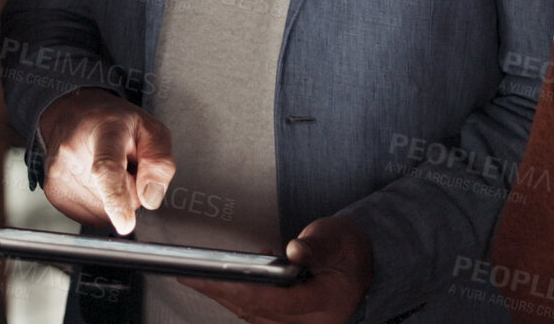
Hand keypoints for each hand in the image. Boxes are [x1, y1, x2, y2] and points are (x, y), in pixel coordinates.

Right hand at [36, 86, 173, 233]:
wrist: (73, 114)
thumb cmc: (114, 122)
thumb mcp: (151, 129)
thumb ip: (159, 162)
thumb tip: (150, 199)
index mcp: (104, 131)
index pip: (108, 168)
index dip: (117, 199)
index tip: (124, 224)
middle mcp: (73, 151)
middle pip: (116, 196)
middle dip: (129, 187)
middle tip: (123, 162)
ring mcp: (59, 174)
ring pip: (104, 211)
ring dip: (113, 196)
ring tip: (106, 168)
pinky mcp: (54, 192)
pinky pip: (91, 216)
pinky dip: (100, 204)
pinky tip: (93, 180)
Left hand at [179, 216, 373, 323]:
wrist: (363, 265)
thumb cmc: (349, 250)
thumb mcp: (337, 238)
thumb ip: (317, 246)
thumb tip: (294, 251)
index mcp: (329, 301)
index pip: (282, 302)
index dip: (249, 291)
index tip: (220, 278)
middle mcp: (314, 322)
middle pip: (260, 312)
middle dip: (222, 293)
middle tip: (190, 276)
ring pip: (255, 317)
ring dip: (225, 298)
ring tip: (196, 278)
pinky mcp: (290, 323)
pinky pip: (258, 316)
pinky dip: (238, 300)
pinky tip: (223, 283)